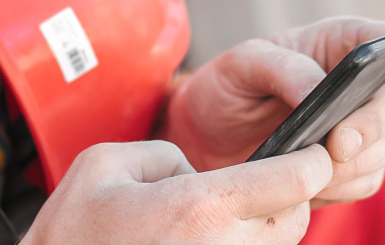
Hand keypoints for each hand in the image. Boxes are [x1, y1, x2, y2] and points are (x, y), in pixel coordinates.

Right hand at [20, 140, 332, 244]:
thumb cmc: (71, 235)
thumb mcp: (103, 165)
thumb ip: (165, 153)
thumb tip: (196, 172)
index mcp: (201, 208)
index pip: (294, 180)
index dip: (311, 159)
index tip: (313, 149)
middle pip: (295, 218)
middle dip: (284, 195)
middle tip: (255, 183)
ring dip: (261, 228)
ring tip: (215, 218)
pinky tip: (200, 240)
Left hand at [157, 17, 384, 206]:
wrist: (209, 136)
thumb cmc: (229, 87)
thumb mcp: (242, 64)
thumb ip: (281, 68)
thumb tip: (317, 90)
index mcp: (339, 45)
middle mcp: (360, 85)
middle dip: (371, 126)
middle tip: (337, 145)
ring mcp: (359, 127)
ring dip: (353, 163)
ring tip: (308, 168)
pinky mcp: (351, 166)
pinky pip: (365, 181)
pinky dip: (340, 187)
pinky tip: (307, 183)